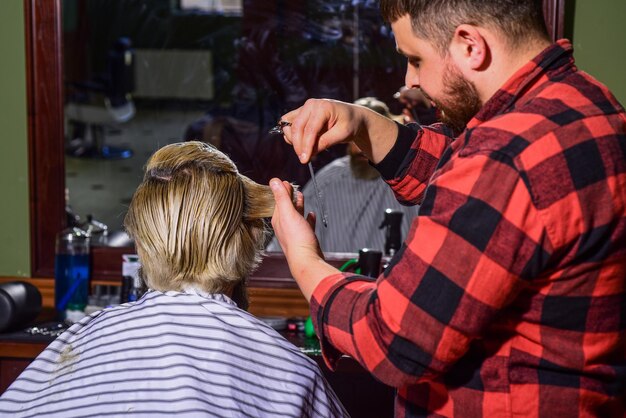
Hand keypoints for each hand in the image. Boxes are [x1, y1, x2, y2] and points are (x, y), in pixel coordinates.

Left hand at [270, 178, 336, 300]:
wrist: (306, 260)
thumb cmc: (297, 238)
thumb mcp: (288, 213)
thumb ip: (281, 197)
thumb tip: (273, 181)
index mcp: (278, 219)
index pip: (278, 201)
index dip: (281, 190)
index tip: (284, 181)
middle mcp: (285, 226)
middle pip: (286, 207)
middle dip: (289, 196)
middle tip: (291, 186)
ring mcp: (295, 233)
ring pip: (296, 215)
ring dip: (298, 205)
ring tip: (301, 197)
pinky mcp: (305, 238)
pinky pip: (306, 225)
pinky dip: (308, 218)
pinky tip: (311, 215)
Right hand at [281, 98, 397, 164]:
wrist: (351, 116)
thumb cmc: (349, 123)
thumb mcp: (343, 134)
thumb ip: (326, 142)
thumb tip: (310, 152)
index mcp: (323, 107)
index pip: (310, 130)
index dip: (306, 146)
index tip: (304, 160)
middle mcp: (311, 105)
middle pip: (296, 128)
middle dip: (298, 145)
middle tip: (304, 159)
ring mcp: (304, 108)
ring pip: (289, 126)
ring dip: (294, 140)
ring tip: (307, 148)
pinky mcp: (300, 113)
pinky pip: (288, 124)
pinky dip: (292, 135)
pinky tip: (303, 142)